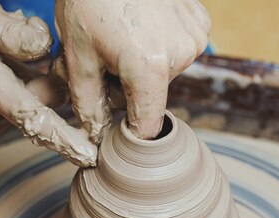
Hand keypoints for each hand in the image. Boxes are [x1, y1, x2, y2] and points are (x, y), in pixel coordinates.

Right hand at [0, 0, 96, 166]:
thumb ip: (15, 33)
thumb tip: (45, 51)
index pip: (34, 118)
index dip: (65, 138)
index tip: (89, 157)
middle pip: (43, 107)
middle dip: (51, 82)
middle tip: (32, 53)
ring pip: (32, 107)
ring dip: (34, 84)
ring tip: (5, 59)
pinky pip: (20, 108)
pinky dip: (23, 90)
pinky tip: (3, 71)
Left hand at [55, 0, 210, 140]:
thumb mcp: (78, 55)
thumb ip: (87, 102)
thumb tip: (95, 134)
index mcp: (150, 66)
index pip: (147, 125)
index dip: (129, 131)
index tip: (115, 127)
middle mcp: (181, 54)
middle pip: (153, 96)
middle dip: (128, 88)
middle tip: (105, 59)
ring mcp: (195, 37)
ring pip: (165, 73)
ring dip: (144, 67)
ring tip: (122, 37)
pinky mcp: (200, 23)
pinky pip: (179, 50)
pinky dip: (160, 46)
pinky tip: (143, 26)